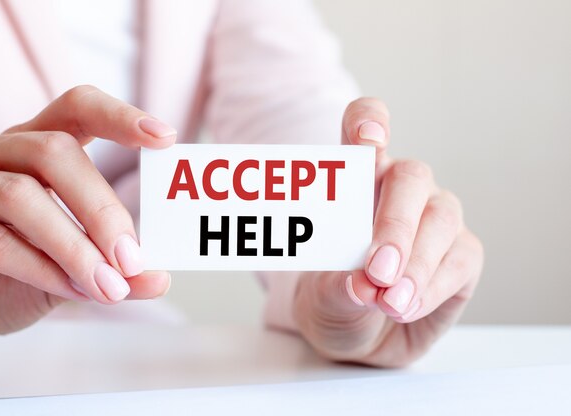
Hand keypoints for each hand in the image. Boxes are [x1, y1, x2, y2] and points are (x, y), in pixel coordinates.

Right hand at [0, 85, 174, 342]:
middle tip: (132, 259)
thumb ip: (111, 270)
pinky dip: (42, 268)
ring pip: (22, 196)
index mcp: (29, 147)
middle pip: (54, 153)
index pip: (76, 108)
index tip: (165, 137)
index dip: (119, 116)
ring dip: (75, 247)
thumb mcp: (70, 271)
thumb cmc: (7, 277)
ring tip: (108, 286)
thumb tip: (160, 280)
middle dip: (102, 210)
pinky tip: (70, 291)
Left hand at [293, 98, 483, 366]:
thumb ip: (337, 287)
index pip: (364, 128)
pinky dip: (432, 286)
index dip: (369, 121)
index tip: (368, 139)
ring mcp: (435, 218)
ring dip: (415, 263)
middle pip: (410, 178)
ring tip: (388, 301)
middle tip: (377, 271)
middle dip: (394, 224)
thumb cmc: (336, 299)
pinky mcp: (462, 254)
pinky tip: (405, 307)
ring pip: (440, 218)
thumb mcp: (322, 297)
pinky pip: (460, 259)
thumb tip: (360, 284)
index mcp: (357, 179)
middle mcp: (400, 190)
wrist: (359, 339)